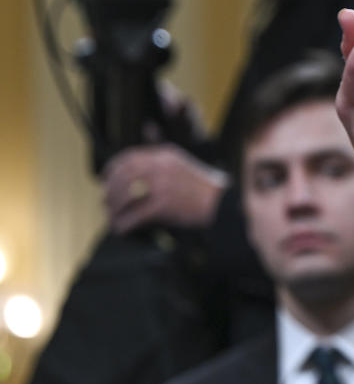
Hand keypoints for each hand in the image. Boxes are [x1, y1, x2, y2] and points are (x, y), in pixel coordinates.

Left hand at [102, 144, 229, 233]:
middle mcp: (161, 166)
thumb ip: (158, 162)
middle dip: (110, 190)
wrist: (220, 203)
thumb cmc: (200, 187)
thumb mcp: (180, 165)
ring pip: (124, 194)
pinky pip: (134, 215)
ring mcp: (162, 185)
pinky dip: (124, 223)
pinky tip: (122, 228)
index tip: (105, 179)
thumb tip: (134, 161)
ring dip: (114, 207)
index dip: (112, 168)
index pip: (128, 156)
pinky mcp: (163, 204)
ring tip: (114, 215)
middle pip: (122, 175)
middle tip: (106, 201)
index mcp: (164, 155)